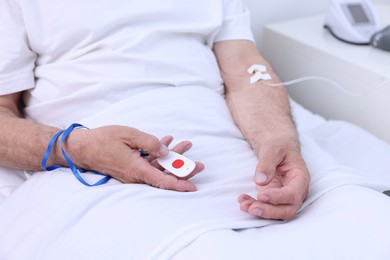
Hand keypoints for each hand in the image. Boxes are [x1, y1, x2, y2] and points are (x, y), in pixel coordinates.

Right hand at [63, 125, 203, 190]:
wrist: (82, 147)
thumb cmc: (103, 139)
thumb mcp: (128, 135)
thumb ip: (148, 142)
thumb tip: (165, 150)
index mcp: (135, 168)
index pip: (161, 180)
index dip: (178, 184)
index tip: (192, 187)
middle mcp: (135, 174)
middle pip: (164, 175)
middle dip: (183, 169)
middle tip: (199, 164)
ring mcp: (133, 172)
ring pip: (158, 168)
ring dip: (172, 158)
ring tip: (186, 145)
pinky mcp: (130, 168)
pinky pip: (148, 164)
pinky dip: (158, 154)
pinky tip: (166, 142)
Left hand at [238, 139, 309, 219]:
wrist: (276, 146)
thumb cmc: (279, 146)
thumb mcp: (272, 149)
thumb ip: (267, 164)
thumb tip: (260, 181)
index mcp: (300, 177)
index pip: (293, 194)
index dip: (278, 198)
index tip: (261, 195)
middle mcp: (295, 190)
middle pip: (287, 209)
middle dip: (269, 211)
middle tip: (252, 208)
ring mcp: (285, 196)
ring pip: (276, 212)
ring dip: (259, 212)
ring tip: (243, 205)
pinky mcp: (273, 198)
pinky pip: (266, 207)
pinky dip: (253, 205)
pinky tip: (242, 201)